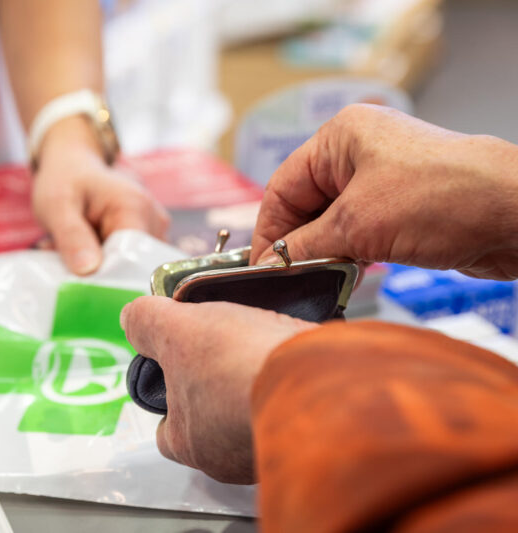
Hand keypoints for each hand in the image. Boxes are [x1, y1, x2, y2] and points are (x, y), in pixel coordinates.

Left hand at [32, 116, 169, 274]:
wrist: (73, 164)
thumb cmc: (64, 179)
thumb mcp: (57, 205)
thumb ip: (71, 236)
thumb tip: (88, 270)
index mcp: (135, 209)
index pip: (132, 261)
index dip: (106, 277)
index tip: (78, 283)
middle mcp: (154, 220)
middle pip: (134, 268)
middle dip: (100, 273)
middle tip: (66, 262)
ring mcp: (155, 229)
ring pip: (131, 268)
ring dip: (101, 268)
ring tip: (74, 252)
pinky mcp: (149, 237)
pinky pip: (130, 262)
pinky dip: (105, 262)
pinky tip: (86, 250)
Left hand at [120, 296, 314, 483]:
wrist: (315, 376)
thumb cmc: (238, 364)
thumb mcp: (175, 330)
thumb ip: (147, 323)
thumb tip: (131, 319)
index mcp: (190, 443)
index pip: (166, 433)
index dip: (167, 400)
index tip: (175, 373)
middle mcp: (232, 460)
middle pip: (212, 424)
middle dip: (217, 389)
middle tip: (224, 355)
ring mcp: (274, 451)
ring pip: (255, 417)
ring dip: (256, 386)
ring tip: (259, 349)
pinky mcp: (316, 436)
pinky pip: (295, 409)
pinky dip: (291, 385)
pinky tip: (290, 357)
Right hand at [250, 104, 517, 279]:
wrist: (514, 215)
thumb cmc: (445, 198)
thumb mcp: (357, 225)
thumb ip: (305, 245)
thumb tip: (272, 262)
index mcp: (341, 137)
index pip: (284, 185)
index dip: (269, 228)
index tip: (261, 264)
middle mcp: (360, 153)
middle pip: (307, 202)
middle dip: (297, 241)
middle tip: (286, 275)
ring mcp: (383, 179)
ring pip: (333, 220)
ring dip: (324, 250)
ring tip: (317, 276)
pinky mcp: (402, 206)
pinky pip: (359, 230)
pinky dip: (348, 252)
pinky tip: (344, 272)